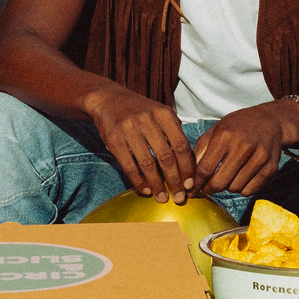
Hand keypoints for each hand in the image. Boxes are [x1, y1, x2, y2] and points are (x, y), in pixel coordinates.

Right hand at [83, 86, 197, 202]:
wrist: (108, 100)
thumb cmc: (141, 111)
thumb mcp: (161, 113)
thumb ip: (175, 133)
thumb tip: (189, 164)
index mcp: (164, 114)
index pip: (181, 145)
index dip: (187, 168)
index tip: (190, 184)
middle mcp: (147, 120)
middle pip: (166, 157)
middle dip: (174, 181)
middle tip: (179, 198)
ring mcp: (129, 130)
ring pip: (147, 164)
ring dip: (157, 185)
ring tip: (162, 198)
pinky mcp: (114, 140)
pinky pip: (129, 165)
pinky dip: (138, 181)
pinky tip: (146, 190)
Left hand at [191, 103, 290, 196]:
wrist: (271, 121)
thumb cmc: (238, 126)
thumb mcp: (216, 129)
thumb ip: (201, 150)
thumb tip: (189, 175)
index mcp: (225, 135)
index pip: (205, 168)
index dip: (196, 183)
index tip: (190, 190)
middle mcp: (243, 147)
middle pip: (219, 182)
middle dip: (209, 188)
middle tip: (207, 186)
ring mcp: (259, 158)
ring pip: (234, 188)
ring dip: (227, 186)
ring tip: (228, 174)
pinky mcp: (270, 169)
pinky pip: (249, 191)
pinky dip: (242, 189)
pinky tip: (241, 177)